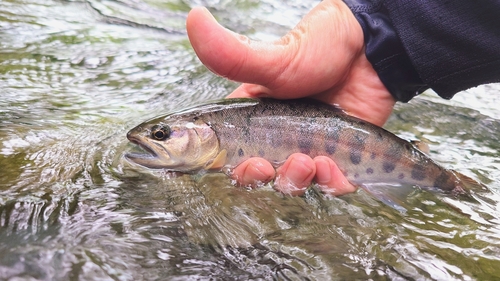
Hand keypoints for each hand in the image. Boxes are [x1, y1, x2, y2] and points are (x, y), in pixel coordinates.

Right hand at [186, 0, 395, 195]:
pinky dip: (331, 184)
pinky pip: (332, 185)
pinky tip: (332, 168)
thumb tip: (193, 18)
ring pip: (294, 184)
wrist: (372, 47)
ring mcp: (309, 149)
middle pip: (258, 176)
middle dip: (258, 178)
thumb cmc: (320, 47)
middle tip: (265, 165)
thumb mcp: (272, 58)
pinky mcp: (341, 157)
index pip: (226, 153)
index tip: (229, 165)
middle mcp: (278, 138)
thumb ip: (230, 54)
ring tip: (308, 161)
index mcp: (252, 120)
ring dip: (296, 181)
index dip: (223, 166)